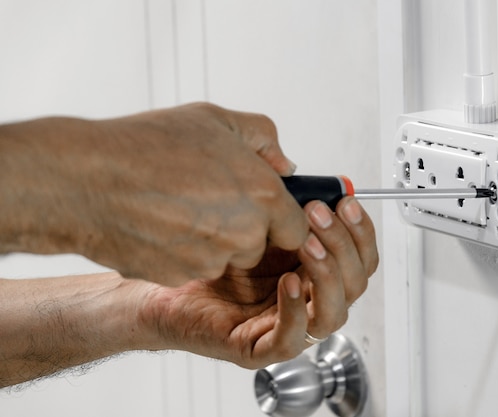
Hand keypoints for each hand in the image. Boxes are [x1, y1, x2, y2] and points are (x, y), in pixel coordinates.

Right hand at [0, 103, 308, 284]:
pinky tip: (160, 223)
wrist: (87, 180)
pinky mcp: (181, 276)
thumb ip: (263, 138)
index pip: (298, 228)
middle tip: (212, 197)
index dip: (282, 218)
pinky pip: (195, 268)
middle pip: (261, 244)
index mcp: (263, 194)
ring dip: (214, 239)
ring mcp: (212, 260)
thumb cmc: (148, 144)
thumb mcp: (215, 119)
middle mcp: (244, 233)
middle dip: (246, 227)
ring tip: (179, 205)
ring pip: (227, 258)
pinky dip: (184, 252)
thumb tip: (285, 163)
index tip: (267, 208)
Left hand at [141, 197, 377, 367]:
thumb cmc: (207, 255)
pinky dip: (295, 312)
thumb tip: (308, 181)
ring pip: (334, 315)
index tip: (347, 203)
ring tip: (306, 244)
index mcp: (311, 273)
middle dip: (343, 246)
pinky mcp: (257, 348)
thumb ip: (283, 202)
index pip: (359, 260)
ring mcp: (285, 327)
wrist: (161, 286)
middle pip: (355, 284)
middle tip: (317, 215)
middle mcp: (305, 300)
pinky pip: (292, 340)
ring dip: (328, 276)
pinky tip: (285, 283)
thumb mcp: (253, 221)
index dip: (360, 233)